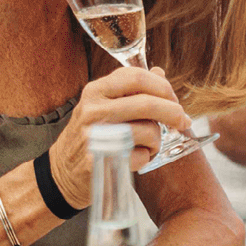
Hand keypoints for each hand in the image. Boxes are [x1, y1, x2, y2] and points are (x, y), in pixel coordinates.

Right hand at [46, 67, 191, 208]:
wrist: (63, 172)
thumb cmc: (91, 135)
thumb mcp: (104, 105)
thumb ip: (131, 89)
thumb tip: (160, 73)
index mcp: (96, 91)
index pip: (137, 76)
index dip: (163, 87)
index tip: (174, 99)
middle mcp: (93, 110)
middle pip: (148, 103)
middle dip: (173, 113)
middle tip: (182, 122)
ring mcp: (95, 136)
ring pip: (148, 131)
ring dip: (157, 141)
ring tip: (147, 146)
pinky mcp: (100, 161)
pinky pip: (141, 156)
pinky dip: (145, 159)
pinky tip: (134, 159)